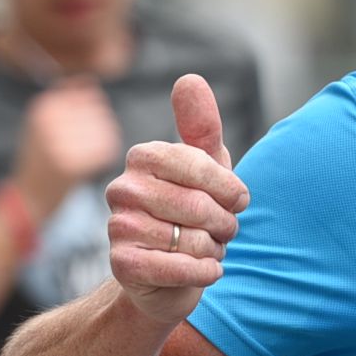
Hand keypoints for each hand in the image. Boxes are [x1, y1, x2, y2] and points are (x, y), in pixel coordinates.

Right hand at [13, 81, 125, 215]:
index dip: (94, 113)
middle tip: (86, 146)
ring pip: (105, 129)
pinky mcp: (69, 165)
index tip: (81, 130)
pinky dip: (104, 157)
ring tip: (88, 154)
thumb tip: (89, 80)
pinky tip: (90, 166)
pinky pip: (105, 149)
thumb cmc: (42, 156)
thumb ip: (66, 98)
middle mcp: (48, 120)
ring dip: (103, 142)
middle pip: (100, 112)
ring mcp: (58, 142)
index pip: (90, 95)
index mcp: (43, 106)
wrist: (29, 197)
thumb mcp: (45, 121)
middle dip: (101, 128)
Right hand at [105, 74, 248, 325]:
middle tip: (222, 231)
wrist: (165, 277)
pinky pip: (178, 268)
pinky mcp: (121, 265)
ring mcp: (118, 227)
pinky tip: (206, 270)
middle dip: (224, 224)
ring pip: (191, 240)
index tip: (237, 200)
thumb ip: (201, 126)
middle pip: (199, 206)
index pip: (203, 166)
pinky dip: (204, 272)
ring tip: (206, 249)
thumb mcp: (205, 168)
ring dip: (213, 251)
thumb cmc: (191, 215)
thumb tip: (189, 79)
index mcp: (143, 156)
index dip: (230, 189)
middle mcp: (122, 188)